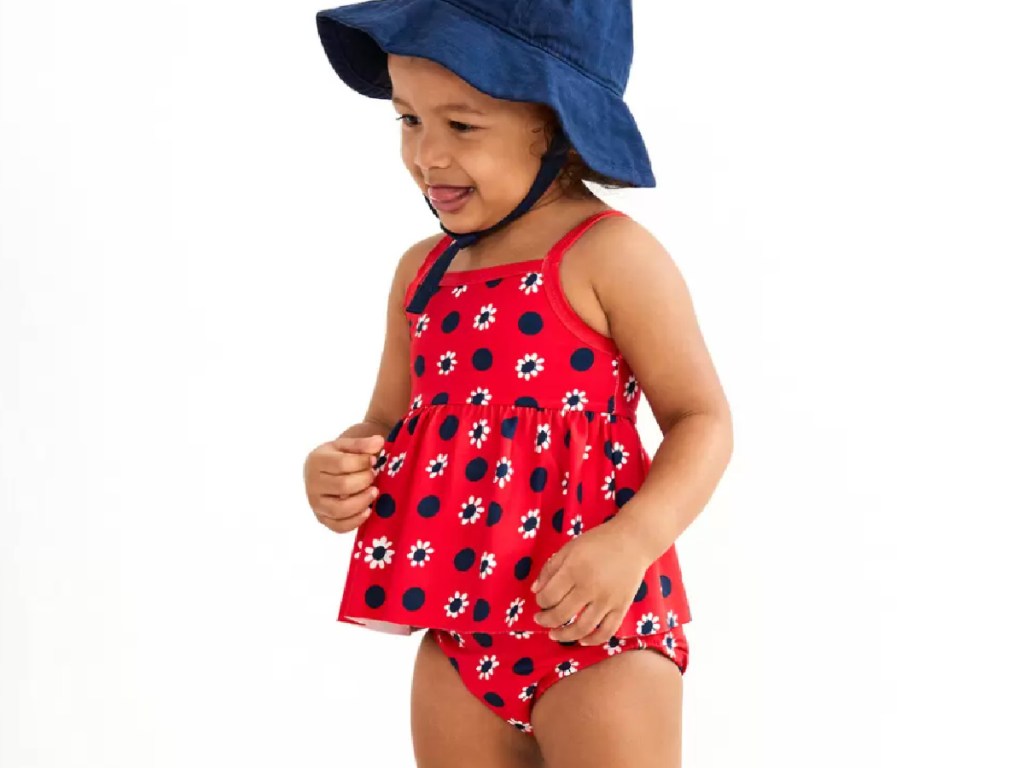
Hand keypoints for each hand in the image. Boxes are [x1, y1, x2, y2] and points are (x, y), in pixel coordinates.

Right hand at [304, 434, 384, 533]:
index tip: (374, 461)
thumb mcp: (346, 446)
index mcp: (317, 461)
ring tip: (375, 492)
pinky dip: (356, 521)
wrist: (322, 472)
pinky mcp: (322, 519)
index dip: (362, 463)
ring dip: (362, 501)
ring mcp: (316, 504)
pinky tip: (368, 510)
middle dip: (364, 481)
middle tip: (374, 475)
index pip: (341, 464)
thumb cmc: (336, 457)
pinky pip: (339, 526)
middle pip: (342, 486)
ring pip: (339, 509)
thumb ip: (362, 444)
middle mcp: (313, 484)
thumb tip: (379, 442)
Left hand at [530, 516, 652, 645]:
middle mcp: (589, 587)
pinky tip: (582, 640)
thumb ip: (550, 569)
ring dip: (564, 635)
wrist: (633, 541)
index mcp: (573, 570)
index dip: (540, 602)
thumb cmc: (598, 542)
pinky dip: (593, 640)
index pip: (549, 596)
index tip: (540, 601)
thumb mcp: (569, 548)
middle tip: (540, 620)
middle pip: (561, 614)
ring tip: (554, 634)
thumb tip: (535, 591)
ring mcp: (607, 600)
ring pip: (581, 628)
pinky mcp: (622, 607)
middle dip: (546, 620)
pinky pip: (606, 631)